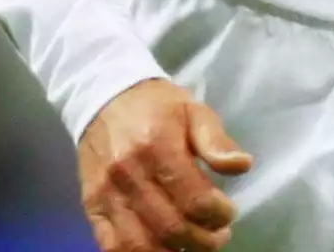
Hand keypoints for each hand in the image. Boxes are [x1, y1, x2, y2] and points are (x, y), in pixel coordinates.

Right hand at [78, 79, 254, 251]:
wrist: (104, 96)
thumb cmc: (156, 105)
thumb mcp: (194, 109)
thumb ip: (216, 140)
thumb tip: (242, 165)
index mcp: (157, 145)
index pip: (193, 199)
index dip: (218, 215)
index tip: (228, 213)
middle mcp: (129, 173)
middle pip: (171, 228)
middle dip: (203, 240)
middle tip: (218, 235)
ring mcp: (106, 193)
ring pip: (141, 245)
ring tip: (192, 245)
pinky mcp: (91, 206)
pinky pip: (112, 247)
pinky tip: (162, 250)